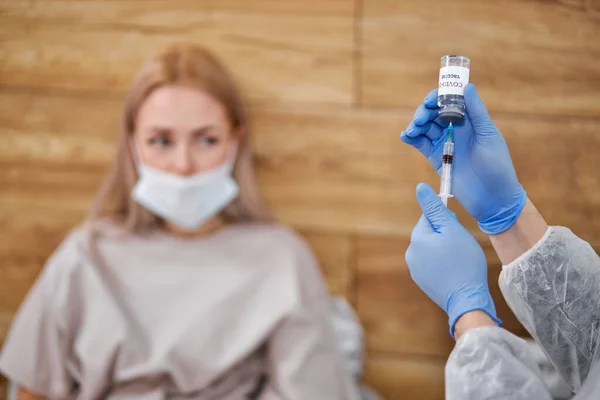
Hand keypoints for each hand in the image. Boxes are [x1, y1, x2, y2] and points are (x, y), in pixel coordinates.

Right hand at [400, 84, 526, 234]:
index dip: (439, 97)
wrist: (494, 199)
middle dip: (424, 112)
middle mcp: (456, 130)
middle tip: (421, 118)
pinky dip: (412, 138)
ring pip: (426, 127)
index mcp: (470, 121)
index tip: (431, 101)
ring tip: (413, 129)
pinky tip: (405, 136)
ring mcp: (446, 144)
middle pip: (434, 113)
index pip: (451, 101)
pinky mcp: (437, 159)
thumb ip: (476, 112)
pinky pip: (421, 145)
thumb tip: (467, 86)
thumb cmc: (498, 166)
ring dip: (416, 124)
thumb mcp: (488, 136)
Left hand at [405, 183, 501, 337]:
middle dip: (444, 235)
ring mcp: (415, 269)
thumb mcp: (453, 230)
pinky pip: (432, 264)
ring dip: (443, 249)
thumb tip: (420, 187)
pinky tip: (454, 271)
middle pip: (429, 233)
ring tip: (458, 260)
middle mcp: (410, 253)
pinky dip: (442, 264)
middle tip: (460, 246)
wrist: (467, 300)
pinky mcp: (421, 281)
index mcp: (417, 238)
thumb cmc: (464, 262)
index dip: (446, 220)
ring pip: (431, 248)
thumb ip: (436, 208)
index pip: (429, 217)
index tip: (457, 230)